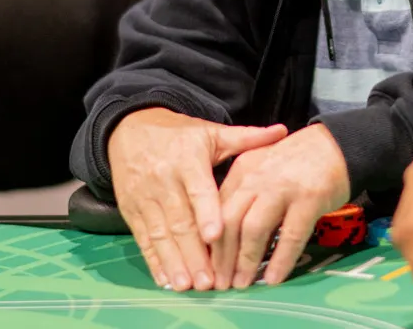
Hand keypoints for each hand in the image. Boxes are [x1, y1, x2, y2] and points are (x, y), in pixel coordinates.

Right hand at [108, 108, 286, 291]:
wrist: (130, 128)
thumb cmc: (179, 135)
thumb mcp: (211, 133)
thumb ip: (246, 138)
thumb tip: (282, 132)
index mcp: (188, 160)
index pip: (198, 190)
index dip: (207, 213)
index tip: (216, 235)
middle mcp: (164, 180)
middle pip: (180, 220)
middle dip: (193, 253)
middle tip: (208, 281)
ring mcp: (145, 197)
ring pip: (160, 233)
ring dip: (174, 262)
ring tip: (188, 286)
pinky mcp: (131, 210)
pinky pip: (143, 237)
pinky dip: (153, 260)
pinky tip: (165, 279)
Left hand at [211, 124, 349, 289]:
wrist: (336, 143)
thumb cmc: (296, 162)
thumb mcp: (261, 169)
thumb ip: (243, 196)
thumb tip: (226, 240)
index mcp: (242, 171)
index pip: (216, 209)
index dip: (209, 242)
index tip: (207, 266)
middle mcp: (258, 178)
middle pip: (229, 221)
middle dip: (221, 257)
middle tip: (220, 284)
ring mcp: (283, 188)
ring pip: (254, 229)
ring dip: (246, 261)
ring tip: (242, 284)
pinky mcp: (309, 199)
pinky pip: (291, 236)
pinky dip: (280, 260)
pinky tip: (274, 279)